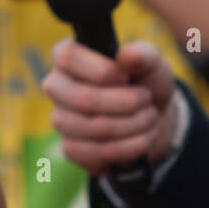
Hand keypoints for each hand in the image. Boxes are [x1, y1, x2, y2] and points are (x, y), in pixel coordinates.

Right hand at [42, 39, 176, 175]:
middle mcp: (57, 86)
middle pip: (85, 98)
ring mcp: (61, 119)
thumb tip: (126, 55)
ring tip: (150, 117)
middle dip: (128, 102)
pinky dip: (130, 147)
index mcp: (67, 55)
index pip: (69, 58)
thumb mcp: (151, 62)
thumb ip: (142, 54)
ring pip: (95, 128)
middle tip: (147, 98)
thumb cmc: (144, 81)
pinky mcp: (71, 148)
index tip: (127, 77)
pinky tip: (143, 138)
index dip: (103, 70)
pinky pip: (97, 153)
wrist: (150, 116)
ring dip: (134, 125)